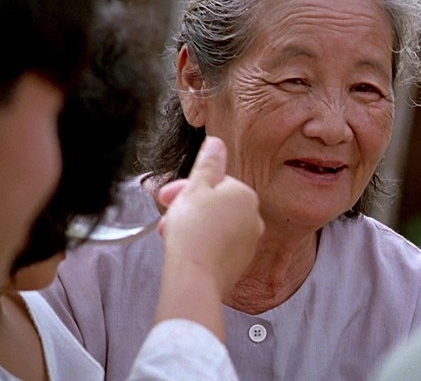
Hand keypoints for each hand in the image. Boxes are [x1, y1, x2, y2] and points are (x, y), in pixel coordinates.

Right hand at [157, 136, 263, 296]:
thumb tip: (217, 142)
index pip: (214, 183)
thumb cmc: (194, 231)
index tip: (167, 197)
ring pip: (214, 226)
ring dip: (191, 226)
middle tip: (166, 217)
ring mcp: (249, 243)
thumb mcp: (196, 188)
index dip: (187, 188)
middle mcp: (253, 218)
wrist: (196, 278)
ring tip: (170, 235)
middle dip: (187, 208)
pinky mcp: (240, 263)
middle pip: (214, 205)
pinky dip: (201, 245)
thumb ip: (208, 163)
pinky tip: (184, 250)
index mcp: (245, 196)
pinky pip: (217, 246)